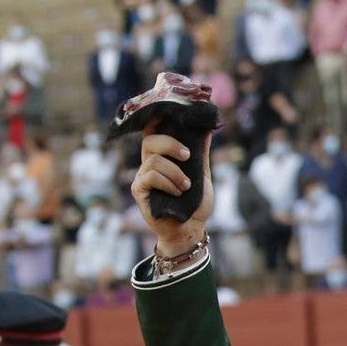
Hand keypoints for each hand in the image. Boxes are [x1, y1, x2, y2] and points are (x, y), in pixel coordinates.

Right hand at [129, 122, 212, 254]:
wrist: (191, 229)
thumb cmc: (195, 203)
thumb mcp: (202, 174)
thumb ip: (201, 153)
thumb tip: (207, 129)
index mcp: (163, 156)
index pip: (154, 131)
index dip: (158, 120)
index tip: (172, 116)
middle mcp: (149, 164)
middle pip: (150, 140)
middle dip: (170, 144)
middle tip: (187, 156)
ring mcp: (142, 177)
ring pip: (153, 160)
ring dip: (175, 173)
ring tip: (186, 186)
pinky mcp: (139, 191)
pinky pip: (150, 177)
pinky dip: (167, 183)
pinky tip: (177, 192)